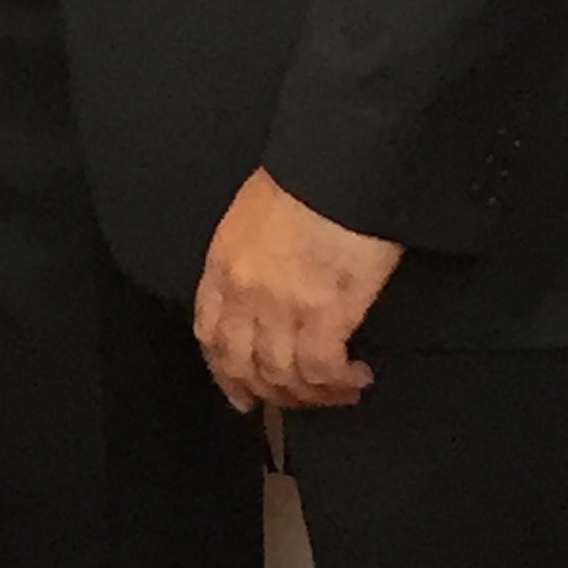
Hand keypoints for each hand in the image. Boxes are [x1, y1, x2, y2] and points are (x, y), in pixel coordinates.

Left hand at [193, 168, 401, 413]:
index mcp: (223, 262)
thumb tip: (266, 287)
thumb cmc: (306, 177)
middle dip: (269, 393)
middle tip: (297, 402)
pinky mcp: (324, 315)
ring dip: (312, 395)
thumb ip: (249, 256)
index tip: (241, 394)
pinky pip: (322, 372)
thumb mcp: (253, 213)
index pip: (210, 334)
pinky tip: (358, 378)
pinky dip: (339, 385)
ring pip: (283, 377)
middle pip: (244, 365)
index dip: (224, 372)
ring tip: (339, 391)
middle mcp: (244, 292)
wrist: (339, 165)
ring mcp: (281, 307)